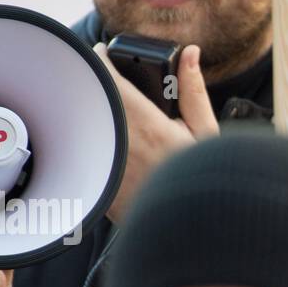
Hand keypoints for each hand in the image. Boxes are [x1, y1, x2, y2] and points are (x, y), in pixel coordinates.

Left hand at [93, 43, 219, 223]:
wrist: (191, 231)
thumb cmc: (200, 182)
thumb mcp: (205, 134)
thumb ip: (193, 91)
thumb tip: (190, 54)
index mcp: (142, 122)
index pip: (102, 72)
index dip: (102, 58)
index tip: (107, 55)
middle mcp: (115, 141)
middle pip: (87, 95)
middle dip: (97, 86)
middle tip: (109, 85)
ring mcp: (102, 164)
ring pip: (82, 124)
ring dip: (92, 116)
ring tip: (110, 118)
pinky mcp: (97, 185)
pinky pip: (86, 155)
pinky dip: (93, 146)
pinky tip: (112, 152)